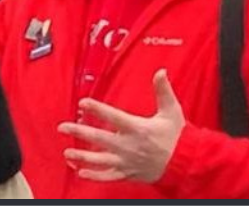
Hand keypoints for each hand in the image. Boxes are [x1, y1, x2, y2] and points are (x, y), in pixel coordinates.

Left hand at [57, 69, 184, 182]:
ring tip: (67, 153)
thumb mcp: (172, 111)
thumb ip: (163, 91)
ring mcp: (127, 161)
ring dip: (82, 157)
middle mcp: (129, 146)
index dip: (97, 109)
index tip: (83, 103)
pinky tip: (82, 172)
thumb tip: (160, 72)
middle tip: (64, 127)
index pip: (113, 117)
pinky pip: (108, 176)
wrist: (185, 163)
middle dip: (80, 132)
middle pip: (100, 138)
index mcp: (138, 129)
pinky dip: (94, 175)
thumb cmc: (178, 136)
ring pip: (100, 160)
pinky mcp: (128, 173)